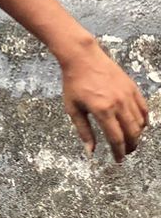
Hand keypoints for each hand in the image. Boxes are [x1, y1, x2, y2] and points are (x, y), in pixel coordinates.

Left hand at [59, 41, 149, 161]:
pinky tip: (139, 126)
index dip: (119, 152)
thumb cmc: (74, 82)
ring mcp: (127, 95)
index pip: (116, 138)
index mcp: (102, 110)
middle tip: (126, 152)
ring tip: (131, 141)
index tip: (118, 160)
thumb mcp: (72, 108)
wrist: (82, 57)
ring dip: (137, 135)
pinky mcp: (132, 88)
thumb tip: (90, 151)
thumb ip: (83, 131)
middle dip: (130, 146)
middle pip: (131, 133)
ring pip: (140, 122)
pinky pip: (143, 109)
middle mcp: (118, 104)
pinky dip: (144, 120)